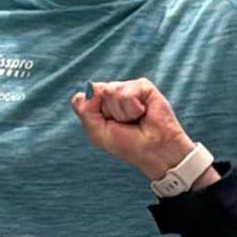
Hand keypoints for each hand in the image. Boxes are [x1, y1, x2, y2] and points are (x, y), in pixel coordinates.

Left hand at [69, 78, 197, 182]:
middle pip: (96, 92)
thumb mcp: (97, 133)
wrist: (154, 150)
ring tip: (135, 119)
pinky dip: (133, 108)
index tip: (106, 127)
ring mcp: (128, 88)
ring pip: (111, 91)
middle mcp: (112, 94)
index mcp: (98, 104)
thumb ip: (85, 111)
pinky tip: (143, 113)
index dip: (91, 114)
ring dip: (122, 113)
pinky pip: (127, 93)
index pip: (82, 99)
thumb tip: (93, 86)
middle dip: (108, 113)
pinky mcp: (143, 86)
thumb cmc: (127, 144)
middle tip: (124, 124)